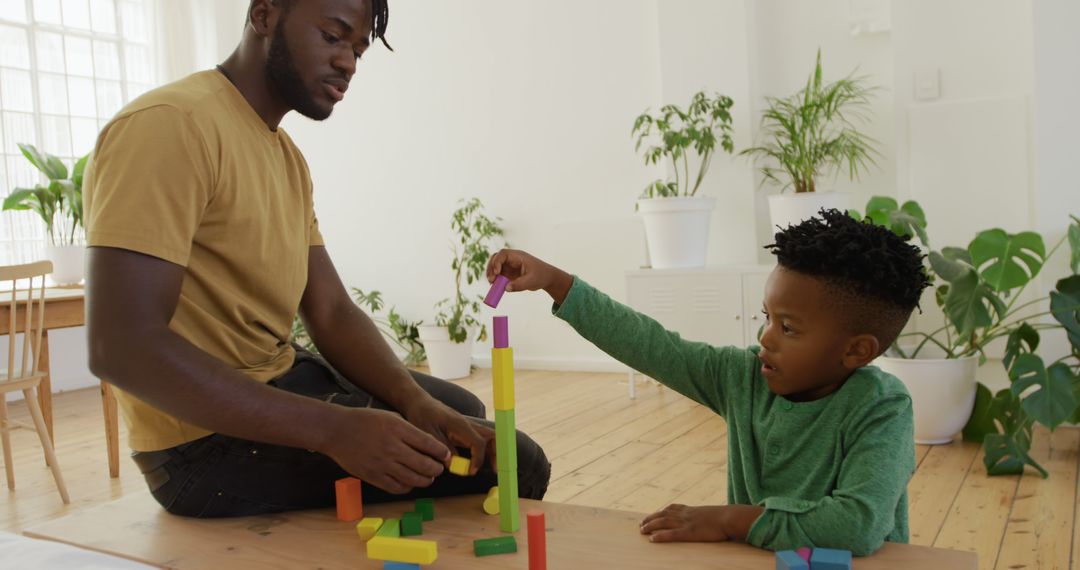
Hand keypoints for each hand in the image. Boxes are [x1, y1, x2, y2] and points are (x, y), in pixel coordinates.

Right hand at [322, 407, 449, 493]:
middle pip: (425, 465)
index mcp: (398, 429)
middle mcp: (392, 447)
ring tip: (428, 477)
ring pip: (413, 479)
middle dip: (437, 469)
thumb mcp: (390, 417)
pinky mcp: (373, 477)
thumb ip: (410, 430)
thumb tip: (430, 445)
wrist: (336, 431)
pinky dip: (408, 487)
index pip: (429, 444)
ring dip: (426, 480)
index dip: (442, 453)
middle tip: (438, 468)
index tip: (446, 455)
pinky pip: (397, 487)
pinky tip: (409, 482)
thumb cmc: (364, 421)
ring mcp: (382, 464)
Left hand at [402, 398, 493, 475]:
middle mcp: (468, 424)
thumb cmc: (421, 415)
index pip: (479, 442)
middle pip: (492, 436)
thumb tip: (452, 464)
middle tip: (496, 469)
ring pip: (489, 437)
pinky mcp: (464, 429)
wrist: (418, 402)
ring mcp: (467, 426)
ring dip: (493, 451)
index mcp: (460, 425)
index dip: (478, 459)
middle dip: (497, 452)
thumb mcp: (427, 433)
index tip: (471, 471)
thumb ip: (441, 448)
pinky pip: (480, 439)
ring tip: (492, 467)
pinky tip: (478, 461)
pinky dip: (485, 449)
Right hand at [486, 248, 572, 303]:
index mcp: (518, 256)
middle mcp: (512, 259)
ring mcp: (509, 266)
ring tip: (492, 284)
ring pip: (495, 266)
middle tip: (491, 280)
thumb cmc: (541, 276)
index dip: (497, 261)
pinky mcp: (509, 273)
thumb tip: (506, 288)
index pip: (503, 254)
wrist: (547, 278)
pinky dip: (495, 280)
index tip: (497, 272)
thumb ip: (519, 285)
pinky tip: (495, 287)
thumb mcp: (531, 281)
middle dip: (491, 268)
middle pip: (495, 258)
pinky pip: (499, 275)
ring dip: (491, 274)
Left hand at [639, 504, 732, 542]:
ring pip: (663, 523)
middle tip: (641, 523)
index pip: (672, 508)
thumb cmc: (725, 517)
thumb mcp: (713, 514)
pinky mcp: (689, 532)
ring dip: (650, 526)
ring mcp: (686, 523)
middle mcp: (685, 514)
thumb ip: (706, 516)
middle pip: (663, 514)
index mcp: (691, 510)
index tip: (653, 514)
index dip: (661, 511)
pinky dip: (660, 536)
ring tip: (642, 530)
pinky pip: (671, 534)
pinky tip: (652, 539)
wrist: (729, 517)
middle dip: (651, 518)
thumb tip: (708, 519)